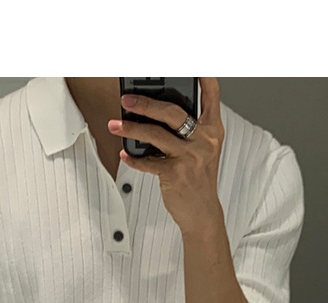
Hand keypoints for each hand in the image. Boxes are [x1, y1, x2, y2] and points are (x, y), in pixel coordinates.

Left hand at [108, 77, 224, 234]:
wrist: (202, 213)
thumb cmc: (198, 180)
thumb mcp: (202, 151)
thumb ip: (188, 131)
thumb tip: (154, 113)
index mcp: (212, 130)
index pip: (211, 95)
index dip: (201, 75)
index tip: (188, 64)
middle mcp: (204, 140)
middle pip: (173, 111)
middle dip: (146, 103)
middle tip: (126, 100)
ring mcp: (191, 157)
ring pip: (156, 134)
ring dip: (131, 129)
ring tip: (115, 125)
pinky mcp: (176, 174)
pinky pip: (149, 162)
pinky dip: (133, 158)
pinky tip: (124, 154)